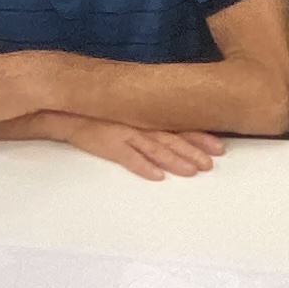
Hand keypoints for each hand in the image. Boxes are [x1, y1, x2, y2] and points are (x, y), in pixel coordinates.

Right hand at [45, 116, 222, 179]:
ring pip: (155, 148)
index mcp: (148, 118)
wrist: (69, 111)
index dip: (201, 137)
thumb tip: (178, 132)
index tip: (220, 147)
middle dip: (193, 151)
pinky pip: (128, 158)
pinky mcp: (109, 144)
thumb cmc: (101, 114)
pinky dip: (143, 166)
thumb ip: (152, 122)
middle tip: (211, 164)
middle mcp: (141, 124)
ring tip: (192, 171)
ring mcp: (125, 134)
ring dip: (175, 160)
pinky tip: (157, 176)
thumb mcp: (130, 113)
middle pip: (172, 139)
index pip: (180, 127)